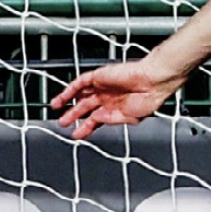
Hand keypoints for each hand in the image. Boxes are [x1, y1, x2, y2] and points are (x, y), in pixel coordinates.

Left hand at [51, 60, 184, 139]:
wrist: (153, 82)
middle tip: (63, 123)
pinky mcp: (99, 76)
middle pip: (85, 107)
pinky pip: (80, 82)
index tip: (77, 135)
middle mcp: (108, 96)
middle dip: (73, 116)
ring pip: (80, 94)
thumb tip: (97, 119)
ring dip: (68, 102)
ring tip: (57, 110)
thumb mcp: (130, 117)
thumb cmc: (149, 98)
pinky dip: (70, 90)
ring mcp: (102, 86)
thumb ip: (113, 119)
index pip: (95, 119)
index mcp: (116, 107)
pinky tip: (63, 97)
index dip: (85, 127)